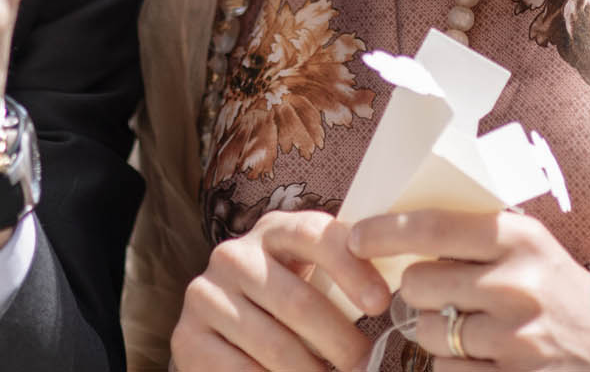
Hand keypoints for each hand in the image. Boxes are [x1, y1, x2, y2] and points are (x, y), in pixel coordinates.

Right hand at [169, 210, 390, 371]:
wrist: (225, 333)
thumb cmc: (289, 308)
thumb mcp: (314, 283)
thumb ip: (348, 283)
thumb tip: (402, 306)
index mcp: (275, 231)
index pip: (315, 235)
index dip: (351, 268)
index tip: (381, 303)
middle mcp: (234, 255)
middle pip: (298, 302)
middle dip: (341, 344)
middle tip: (366, 367)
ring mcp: (205, 295)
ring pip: (275, 346)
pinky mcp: (187, 338)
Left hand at [349, 209, 589, 370]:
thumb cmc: (563, 292)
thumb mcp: (530, 246)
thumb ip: (475, 234)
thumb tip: (395, 227)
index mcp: (517, 238)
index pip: (429, 227)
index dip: (382, 232)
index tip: (354, 236)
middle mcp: (515, 285)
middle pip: (416, 285)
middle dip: (417, 292)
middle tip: (440, 295)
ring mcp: (515, 339)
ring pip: (426, 333)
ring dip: (434, 333)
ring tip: (469, 329)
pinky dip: (453, 367)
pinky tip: (482, 358)